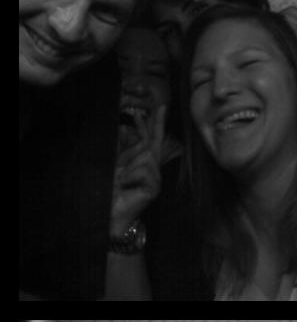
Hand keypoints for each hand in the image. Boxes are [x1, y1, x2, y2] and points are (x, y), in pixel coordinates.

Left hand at [109, 105, 165, 236]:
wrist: (110, 213)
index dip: (150, 125)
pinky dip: (131, 176)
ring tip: (121, 180)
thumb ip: (122, 151)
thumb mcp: (114, 166)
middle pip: (153, 144)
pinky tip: (126, 186)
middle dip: (156, 126)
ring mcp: (155, 180)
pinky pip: (144, 172)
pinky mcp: (154, 188)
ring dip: (129, 167)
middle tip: (160, 108)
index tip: (155, 108)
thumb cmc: (110, 192)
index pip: (148, 141)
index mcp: (141, 163)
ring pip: (146, 159)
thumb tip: (123, 130)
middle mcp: (151, 170)